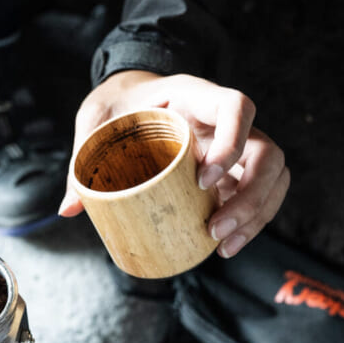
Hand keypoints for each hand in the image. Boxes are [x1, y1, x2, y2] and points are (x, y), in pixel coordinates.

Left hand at [59, 69, 289, 258]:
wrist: (129, 97)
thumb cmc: (117, 105)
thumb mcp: (95, 120)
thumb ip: (82, 159)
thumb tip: (69, 209)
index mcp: (194, 96)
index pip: (236, 107)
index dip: (230, 143)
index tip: (202, 180)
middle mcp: (223, 120)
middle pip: (267, 151)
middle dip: (251, 196)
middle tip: (214, 229)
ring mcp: (234, 146)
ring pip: (273, 176)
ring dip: (257, 214)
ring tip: (222, 245)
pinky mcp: (233, 170)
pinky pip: (261, 193)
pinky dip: (252, 221)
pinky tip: (226, 246)